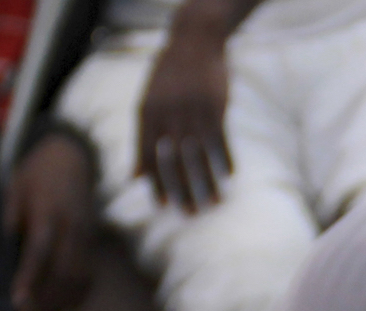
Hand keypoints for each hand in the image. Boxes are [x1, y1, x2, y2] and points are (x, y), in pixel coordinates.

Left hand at [5, 134, 97, 310]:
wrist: (72, 159)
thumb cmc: (36, 174)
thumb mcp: (14, 189)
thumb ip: (8, 219)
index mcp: (49, 211)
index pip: (40, 249)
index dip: (29, 277)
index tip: (17, 301)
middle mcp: (72, 227)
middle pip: (63, 271)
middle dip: (46, 301)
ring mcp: (86, 238)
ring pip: (78, 278)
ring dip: (61, 305)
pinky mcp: (92, 245)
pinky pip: (88, 277)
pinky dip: (77, 297)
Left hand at [137, 17, 231, 212]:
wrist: (193, 41)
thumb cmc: (168, 76)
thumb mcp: (147, 103)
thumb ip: (141, 139)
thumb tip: (134, 176)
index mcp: (148, 114)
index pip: (149, 156)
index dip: (156, 182)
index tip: (163, 206)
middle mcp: (169, 115)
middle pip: (174, 161)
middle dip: (182, 189)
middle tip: (190, 213)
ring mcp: (193, 112)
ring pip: (199, 156)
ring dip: (208, 182)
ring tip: (214, 202)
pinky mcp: (215, 108)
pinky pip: (221, 141)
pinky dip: (227, 159)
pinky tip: (231, 176)